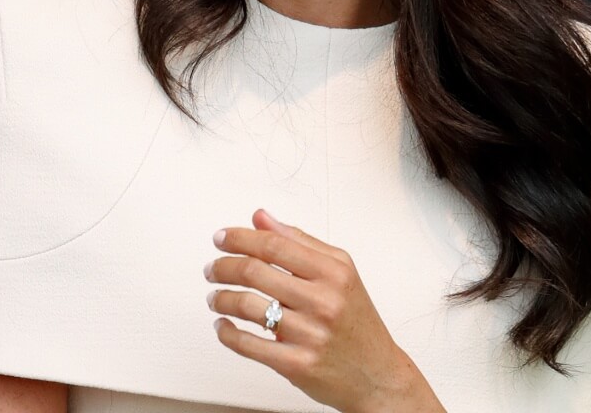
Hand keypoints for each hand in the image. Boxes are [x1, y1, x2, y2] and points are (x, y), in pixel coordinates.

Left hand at [205, 209, 445, 412]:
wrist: (377, 372)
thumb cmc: (356, 321)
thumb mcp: (340, 273)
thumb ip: (300, 242)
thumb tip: (261, 218)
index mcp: (334, 272)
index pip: (276, 245)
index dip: (240, 238)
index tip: (222, 237)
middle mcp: (323, 300)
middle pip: (255, 271)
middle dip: (223, 267)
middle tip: (212, 268)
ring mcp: (309, 333)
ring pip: (246, 305)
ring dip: (220, 298)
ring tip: (215, 297)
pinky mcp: (296, 363)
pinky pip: (247, 344)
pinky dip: (226, 332)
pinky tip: (223, 325)